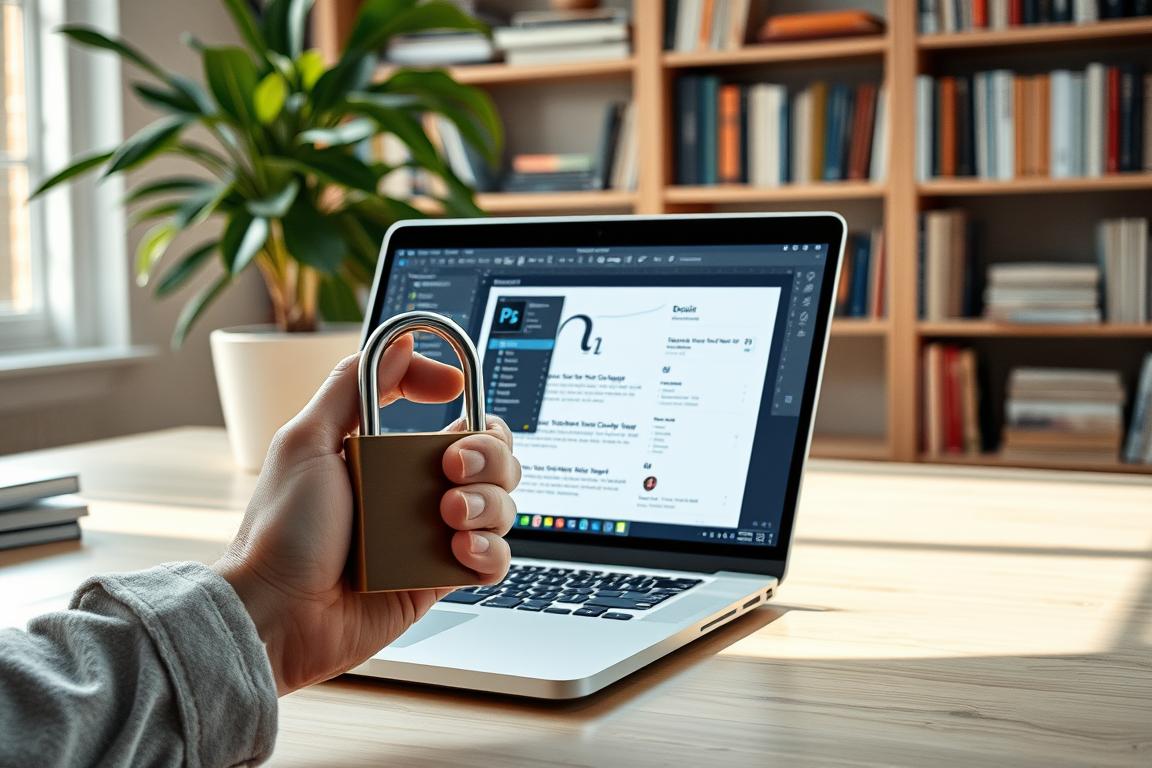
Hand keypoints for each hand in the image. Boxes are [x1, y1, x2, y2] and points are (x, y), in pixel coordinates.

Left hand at [214, 335, 519, 694]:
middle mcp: (416, 492)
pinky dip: (489, 551)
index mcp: (389, 455)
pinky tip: (458, 550)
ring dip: (489, 502)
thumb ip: (354, 384)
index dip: (467, 400)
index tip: (456, 393)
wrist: (277, 615)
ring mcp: (430, 535)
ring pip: (502, 505)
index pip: (454, 418)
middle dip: (489, 455)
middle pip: (493, 458)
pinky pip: (493, 559)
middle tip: (451, 468)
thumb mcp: (306, 440)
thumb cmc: (280, 531)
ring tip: (449, 516)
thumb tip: (401, 340)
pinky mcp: (437, 579)